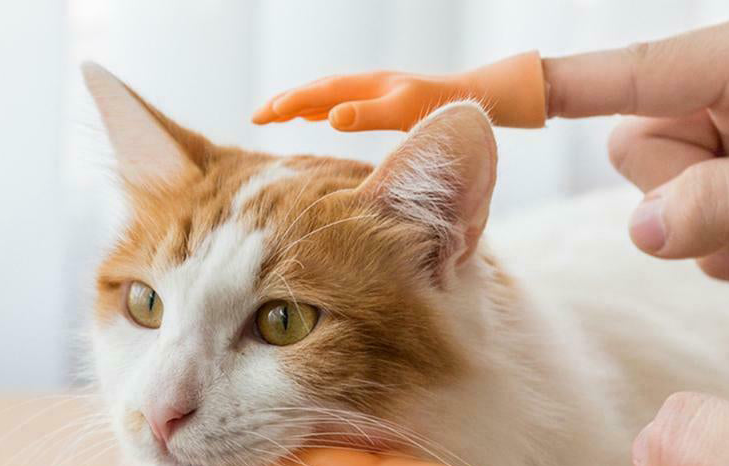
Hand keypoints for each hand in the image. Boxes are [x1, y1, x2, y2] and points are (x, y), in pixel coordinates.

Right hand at [252, 52, 544, 130]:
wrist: (472, 101)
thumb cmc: (442, 111)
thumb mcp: (405, 114)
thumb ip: (369, 115)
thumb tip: (331, 118)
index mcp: (369, 87)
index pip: (319, 93)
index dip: (288, 103)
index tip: (262, 116)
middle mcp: (368, 85)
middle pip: (317, 90)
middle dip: (285, 102)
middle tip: (255, 117)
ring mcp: (374, 93)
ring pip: (327, 96)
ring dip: (300, 104)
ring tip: (275, 115)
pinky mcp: (382, 103)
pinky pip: (342, 103)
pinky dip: (321, 109)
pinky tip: (315, 117)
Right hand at [542, 6, 728, 286]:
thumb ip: (720, 203)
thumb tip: (643, 230)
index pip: (631, 73)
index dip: (556, 87)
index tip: (492, 95)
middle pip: (639, 146)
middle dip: (677, 198)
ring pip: (664, 190)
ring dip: (707, 233)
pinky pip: (696, 212)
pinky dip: (721, 244)